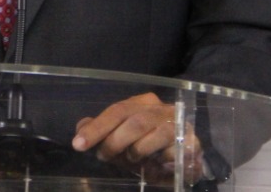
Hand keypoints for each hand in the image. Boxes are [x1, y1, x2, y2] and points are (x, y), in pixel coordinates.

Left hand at [71, 92, 204, 184]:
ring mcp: (179, 124)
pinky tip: (153, 167)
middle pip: (134, 120)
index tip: (78, 144)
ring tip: (131, 161)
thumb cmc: (149, 146)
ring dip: (137, 152)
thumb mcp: (122, 139)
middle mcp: (162, 109)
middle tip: (104, 157)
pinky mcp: (192, 142)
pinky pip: (171, 152)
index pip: (117, 110)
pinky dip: (158, 162)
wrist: (185, 159)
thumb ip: (103, 132)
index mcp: (143, 103)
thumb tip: (81, 128)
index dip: (96, 127)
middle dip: (114, 141)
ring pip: (153, 134)